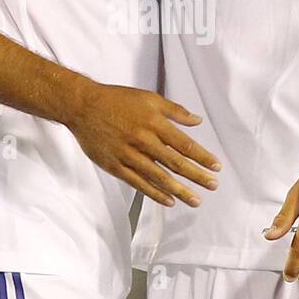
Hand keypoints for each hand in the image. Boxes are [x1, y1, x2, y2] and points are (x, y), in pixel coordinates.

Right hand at [64, 80, 220, 206]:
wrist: (82, 106)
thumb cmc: (116, 100)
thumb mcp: (149, 98)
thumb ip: (174, 110)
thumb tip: (197, 120)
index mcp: (154, 123)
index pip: (184, 144)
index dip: (202, 157)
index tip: (216, 166)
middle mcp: (143, 140)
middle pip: (175, 163)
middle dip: (196, 176)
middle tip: (213, 186)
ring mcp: (128, 155)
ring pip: (159, 177)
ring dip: (179, 190)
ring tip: (195, 200)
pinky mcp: (115, 166)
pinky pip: (138, 183)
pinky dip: (154, 193)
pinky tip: (169, 200)